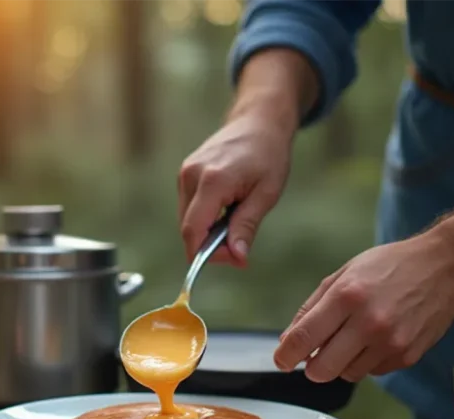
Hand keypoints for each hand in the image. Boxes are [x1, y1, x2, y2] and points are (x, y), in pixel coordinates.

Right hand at [178, 113, 292, 266]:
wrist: (259, 122)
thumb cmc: (268, 155)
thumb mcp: (266, 193)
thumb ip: (247, 226)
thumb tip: (237, 257)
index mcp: (213, 180)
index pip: (194, 230)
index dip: (206, 254)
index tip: (232, 261)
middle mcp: (191, 175)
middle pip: (188, 228)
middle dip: (210, 247)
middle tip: (239, 250)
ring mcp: (185, 173)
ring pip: (188, 219)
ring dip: (208, 232)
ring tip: (236, 224)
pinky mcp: (185, 173)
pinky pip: (190, 207)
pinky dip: (205, 218)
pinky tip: (227, 210)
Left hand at [273, 231, 453, 382]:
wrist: (446, 267)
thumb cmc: (390, 266)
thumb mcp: (345, 273)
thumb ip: (312, 307)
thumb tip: (288, 341)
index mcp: (347, 295)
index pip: (304, 338)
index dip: (285, 355)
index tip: (280, 359)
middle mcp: (369, 322)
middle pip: (321, 370)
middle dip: (310, 367)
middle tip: (314, 355)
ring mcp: (391, 342)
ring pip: (346, 374)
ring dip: (341, 362)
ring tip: (354, 336)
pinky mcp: (407, 356)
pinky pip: (372, 372)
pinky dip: (366, 361)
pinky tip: (377, 338)